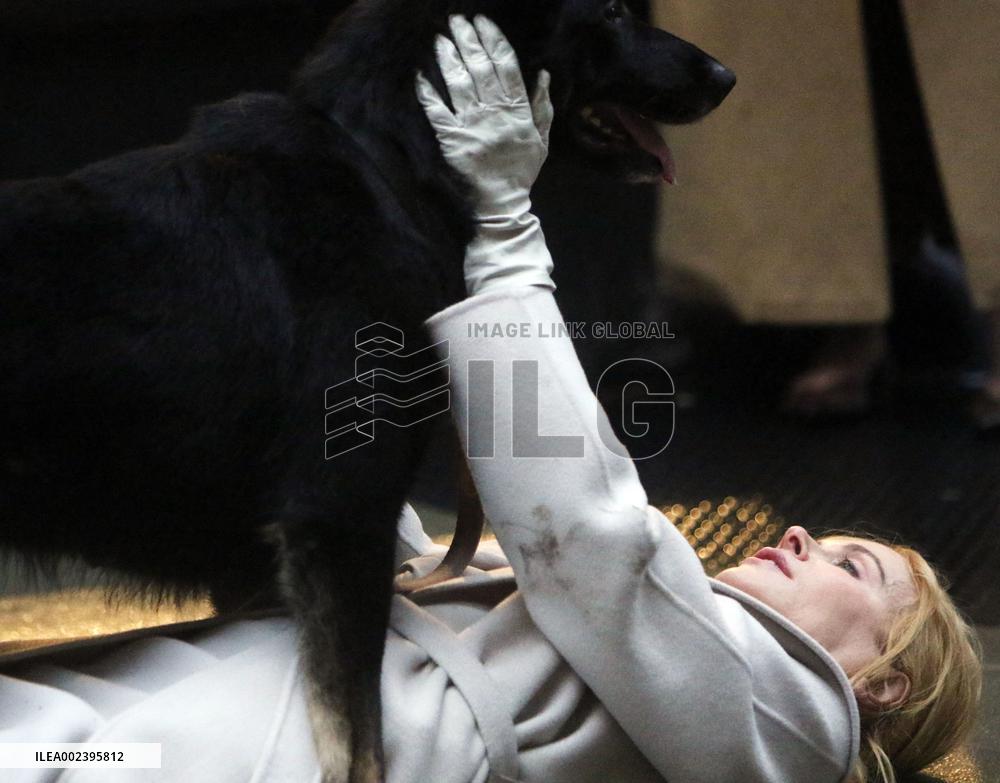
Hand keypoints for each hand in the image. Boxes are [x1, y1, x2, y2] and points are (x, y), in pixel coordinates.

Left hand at [416, 15, 555, 295]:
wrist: (502, 204)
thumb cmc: (521, 171)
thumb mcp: (541, 139)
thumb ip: (542, 106)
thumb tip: (542, 73)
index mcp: (517, 112)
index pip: (506, 68)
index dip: (494, 42)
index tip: (484, 22)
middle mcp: (494, 114)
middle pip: (480, 70)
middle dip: (469, 41)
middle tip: (457, 20)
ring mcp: (471, 126)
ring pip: (459, 85)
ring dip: (449, 59)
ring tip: (441, 38)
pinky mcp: (451, 141)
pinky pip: (437, 112)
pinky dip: (428, 93)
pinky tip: (420, 75)